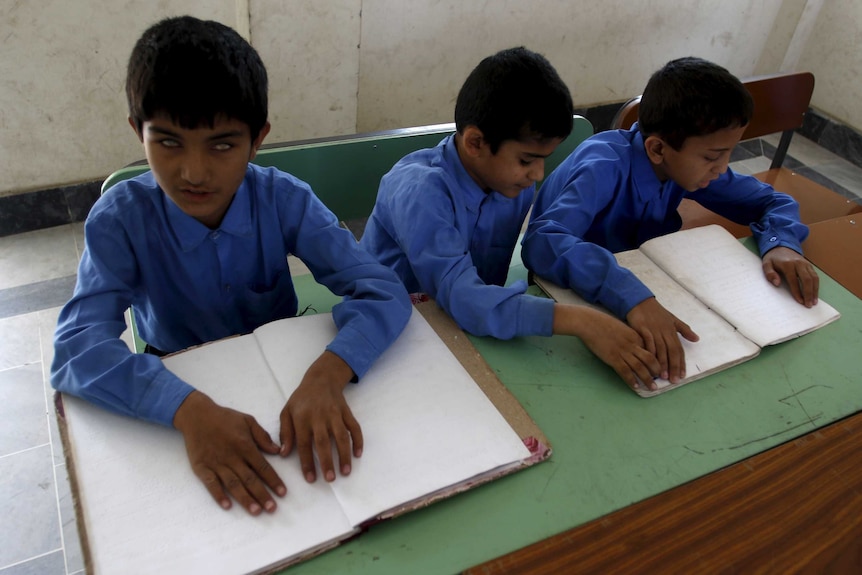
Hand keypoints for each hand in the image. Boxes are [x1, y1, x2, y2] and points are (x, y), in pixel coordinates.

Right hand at [173, 391, 285, 514]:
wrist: (197, 416)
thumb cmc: (225, 418)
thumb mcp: (248, 420)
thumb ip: (262, 436)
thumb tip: (277, 451)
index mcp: (245, 445)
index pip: (263, 467)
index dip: (273, 480)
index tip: (283, 493)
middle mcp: (232, 457)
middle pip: (250, 479)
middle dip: (262, 495)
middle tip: (272, 509)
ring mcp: (216, 463)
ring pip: (233, 484)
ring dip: (245, 499)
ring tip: (256, 511)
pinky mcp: (201, 467)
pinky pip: (210, 484)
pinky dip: (218, 495)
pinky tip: (227, 506)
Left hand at [279, 351, 361, 482]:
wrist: (321, 378)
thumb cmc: (301, 399)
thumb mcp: (286, 412)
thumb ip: (285, 433)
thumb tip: (284, 453)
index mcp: (302, 418)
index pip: (304, 444)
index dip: (307, 462)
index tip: (311, 479)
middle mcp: (319, 417)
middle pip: (324, 442)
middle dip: (328, 462)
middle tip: (330, 479)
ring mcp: (335, 414)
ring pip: (342, 436)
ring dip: (345, 455)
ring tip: (346, 472)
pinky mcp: (347, 412)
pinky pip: (355, 427)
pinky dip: (358, 440)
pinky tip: (358, 454)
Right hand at [554, 304, 661, 391]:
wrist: (589, 322)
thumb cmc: (602, 323)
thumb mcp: (622, 327)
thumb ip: (630, 337)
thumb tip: (634, 346)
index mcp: (635, 336)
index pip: (651, 350)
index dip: (657, 359)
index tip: (660, 367)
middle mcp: (632, 344)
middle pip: (650, 359)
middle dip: (657, 370)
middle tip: (661, 379)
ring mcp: (623, 352)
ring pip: (640, 367)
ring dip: (647, 379)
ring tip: (652, 387)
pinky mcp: (613, 358)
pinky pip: (625, 371)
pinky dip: (631, 380)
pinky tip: (635, 386)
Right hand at [626, 297, 698, 383]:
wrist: (640, 301)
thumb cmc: (657, 312)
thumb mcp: (672, 319)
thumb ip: (684, 330)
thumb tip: (697, 339)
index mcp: (672, 331)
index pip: (679, 349)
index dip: (681, 363)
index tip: (681, 376)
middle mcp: (664, 331)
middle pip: (671, 351)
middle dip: (673, 366)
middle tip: (672, 380)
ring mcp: (653, 330)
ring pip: (660, 349)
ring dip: (661, 363)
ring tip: (662, 375)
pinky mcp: (642, 328)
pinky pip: (647, 342)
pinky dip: (649, 352)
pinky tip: (649, 362)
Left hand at [762, 246, 818, 306]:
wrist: (781, 246)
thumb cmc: (773, 258)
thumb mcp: (766, 264)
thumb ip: (769, 273)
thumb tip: (777, 283)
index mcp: (787, 264)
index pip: (794, 280)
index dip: (797, 291)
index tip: (799, 301)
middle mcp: (799, 263)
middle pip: (807, 279)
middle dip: (809, 293)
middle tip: (809, 305)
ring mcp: (805, 264)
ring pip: (814, 278)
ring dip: (815, 291)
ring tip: (814, 302)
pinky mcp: (809, 265)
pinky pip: (815, 276)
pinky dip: (816, 286)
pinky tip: (815, 294)